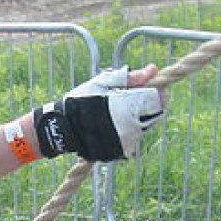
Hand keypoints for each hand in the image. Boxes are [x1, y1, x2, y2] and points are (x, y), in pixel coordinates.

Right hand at [33, 64, 164, 160]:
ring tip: (119, 109)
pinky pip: (133, 138)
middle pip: (155, 114)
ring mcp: (128, 141)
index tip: (152, 84)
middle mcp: (132, 127)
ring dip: (139, 116)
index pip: (158, 100)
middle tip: (134, 96)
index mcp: (129, 107)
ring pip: (145, 126)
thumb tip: (153, 70)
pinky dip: (129, 129)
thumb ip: (130, 77)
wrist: (63, 128)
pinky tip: (114, 122)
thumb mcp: (103, 82)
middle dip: (149, 104)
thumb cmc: (82, 100)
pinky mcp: (122, 151)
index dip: (158, 91)